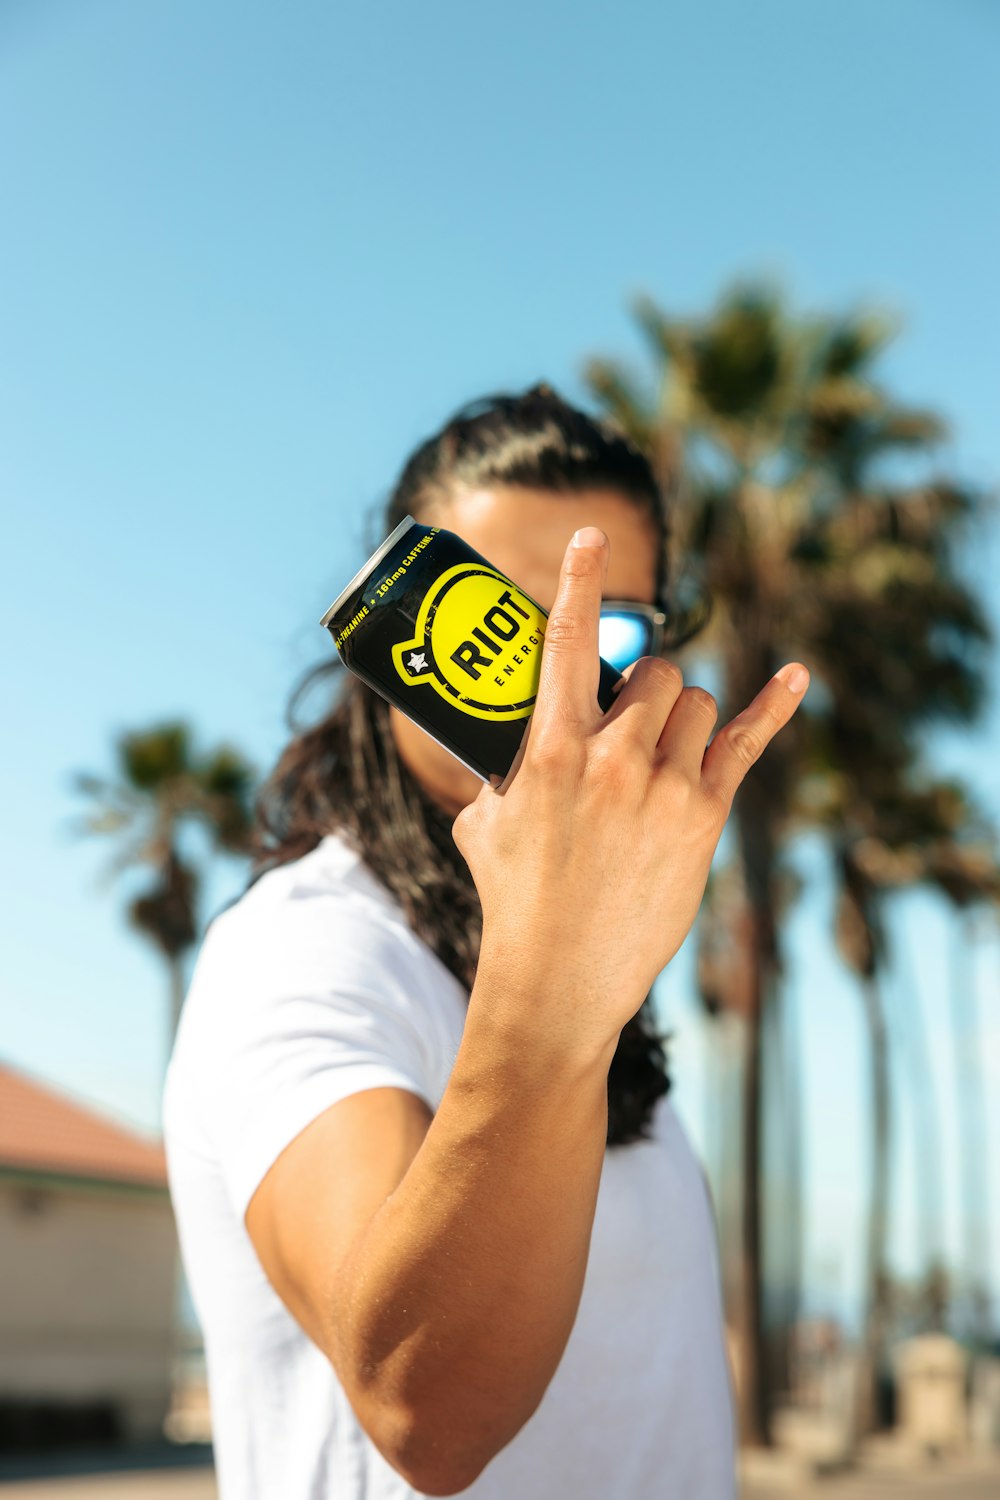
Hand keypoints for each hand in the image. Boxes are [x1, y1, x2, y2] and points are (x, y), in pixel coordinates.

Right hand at [452, 526, 807, 1054]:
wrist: (559, 976)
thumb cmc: (515, 900)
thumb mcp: (484, 821)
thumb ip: (499, 770)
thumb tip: (497, 746)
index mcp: (549, 749)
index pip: (567, 642)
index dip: (579, 581)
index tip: (590, 539)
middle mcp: (611, 757)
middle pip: (654, 674)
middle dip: (646, 690)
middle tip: (630, 728)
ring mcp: (663, 785)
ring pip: (697, 703)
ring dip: (682, 718)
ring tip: (661, 759)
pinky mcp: (703, 816)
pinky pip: (747, 743)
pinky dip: (774, 706)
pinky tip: (796, 678)